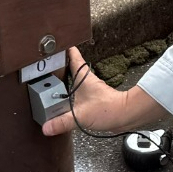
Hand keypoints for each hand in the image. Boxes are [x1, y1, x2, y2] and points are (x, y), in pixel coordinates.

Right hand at [41, 46, 164, 136]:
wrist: (126, 115)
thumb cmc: (108, 109)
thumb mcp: (80, 116)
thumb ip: (61, 122)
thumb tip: (46, 127)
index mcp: (83, 78)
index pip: (74, 57)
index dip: (66, 50)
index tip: (57, 44)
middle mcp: (87, 82)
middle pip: (72, 69)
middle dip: (61, 66)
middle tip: (49, 64)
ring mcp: (91, 90)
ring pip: (76, 81)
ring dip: (66, 81)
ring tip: (53, 83)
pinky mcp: (94, 100)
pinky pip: (79, 94)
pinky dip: (72, 95)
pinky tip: (66, 102)